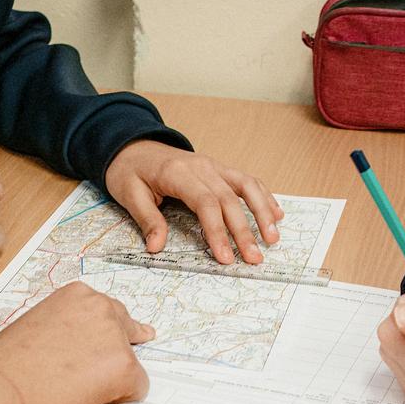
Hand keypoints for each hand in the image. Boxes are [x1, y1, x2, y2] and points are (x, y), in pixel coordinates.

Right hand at [0, 282, 152, 403]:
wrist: (0, 390)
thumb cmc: (7, 364)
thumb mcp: (37, 326)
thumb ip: (64, 328)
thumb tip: (78, 347)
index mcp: (78, 294)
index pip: (106, 311)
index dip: (101, 332)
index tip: (103, 343)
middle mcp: (102, 307)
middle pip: (127, 328)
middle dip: (119, 347)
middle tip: (109, 365)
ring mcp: (116, 336)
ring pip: (131, 360)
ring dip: (113, 375)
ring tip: (79, 389)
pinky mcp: (125, 368)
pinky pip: (137, 386)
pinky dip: (120, 398)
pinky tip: (92, 402)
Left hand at [104, 140, 281, 264]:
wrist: (132, 144)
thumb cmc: (129, 170)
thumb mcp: (129, 194)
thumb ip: (147, 219)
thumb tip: (156, 247)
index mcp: (178, 173)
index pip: (205, 204)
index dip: (218, 231)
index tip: (226, 257)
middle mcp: (201, 167)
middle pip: (229, 200)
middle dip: (244, 231)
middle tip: (254, 259)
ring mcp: (213, 165)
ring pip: (246, 186)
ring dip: (263, 212)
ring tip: (273, 238)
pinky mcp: (218, 168)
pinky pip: (246, 180)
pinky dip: (263, 196)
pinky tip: (276, 214)